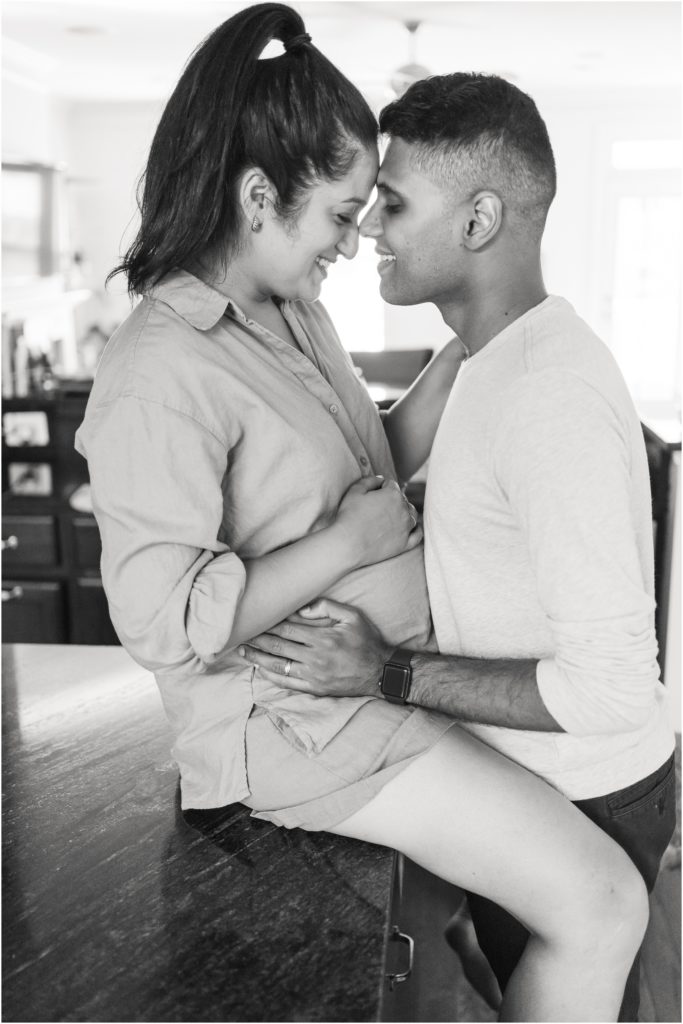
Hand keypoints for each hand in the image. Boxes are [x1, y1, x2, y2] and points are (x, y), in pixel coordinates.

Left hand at [238, 598, 392, 696]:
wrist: (380, 672)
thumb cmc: (367, 641)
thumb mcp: (353, 617)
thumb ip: (327, 608)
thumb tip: (301, 610)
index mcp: (322, 638)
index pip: (286, 628)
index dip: (268, 624)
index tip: (254, 619)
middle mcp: (315, 657)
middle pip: (278, 646)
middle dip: (257, 639)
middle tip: (240, 634)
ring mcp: (314, 675)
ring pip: (279, 666)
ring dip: (258, 658)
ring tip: (242, 652)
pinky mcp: (315, 689)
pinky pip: (288, 683)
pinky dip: (272, 676)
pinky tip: (260, 670)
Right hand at [334, 476, 421, 568]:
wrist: (348, 544)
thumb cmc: (349, 516)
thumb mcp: (355, 491)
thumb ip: (370, 480)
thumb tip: (381, 479)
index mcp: (393, 494)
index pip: (391, 485)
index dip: (381, 488)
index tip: (371, 495)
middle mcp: (404, 509)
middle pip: (403, 499)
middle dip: (393, 500)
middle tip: (378, 507)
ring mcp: (406, 527)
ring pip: (412, 515)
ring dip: (404, 512)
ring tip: (392, 517)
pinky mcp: (405, 544)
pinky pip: (418, 534)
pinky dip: (416, 529)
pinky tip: (411, 528)